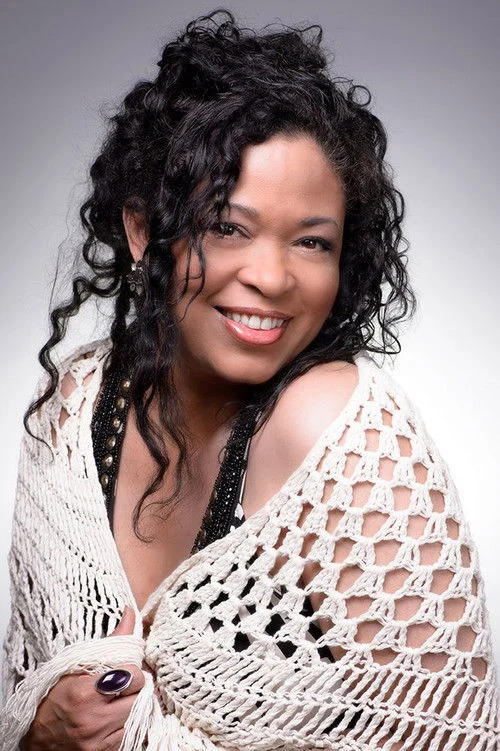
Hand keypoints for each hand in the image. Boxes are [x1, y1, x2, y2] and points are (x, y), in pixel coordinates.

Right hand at [20, 606, 144, 750]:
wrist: (39, 738)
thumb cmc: (56, 697)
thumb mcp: (78, 665)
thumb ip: (111, 642)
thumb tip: (131, 614)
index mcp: (84, 692)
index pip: (131, 675)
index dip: (131, 669)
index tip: (122, 668)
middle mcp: (93, 719)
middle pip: (139, 694)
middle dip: (133, 686)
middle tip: (121, 684)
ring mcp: (100, 740)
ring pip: (138, 713)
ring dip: (132, 704)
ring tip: (116, 701)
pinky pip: (131, 732)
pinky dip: (126, 723)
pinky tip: (113, 717)